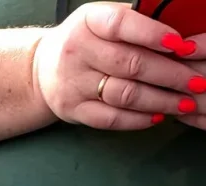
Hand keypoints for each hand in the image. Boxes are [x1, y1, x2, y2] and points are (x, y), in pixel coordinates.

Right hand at [34, 2, 204, 129]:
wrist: (41, 69)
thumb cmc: (82, 42)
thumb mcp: (100, 19)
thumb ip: (134, 23)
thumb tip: (178, 37)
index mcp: (88, 22)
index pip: (121, 25)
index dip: (153, 34)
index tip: (180, 45)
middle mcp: (77, 52)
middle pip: (131, 64)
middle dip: (171, 74)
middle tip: (196, 81)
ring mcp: (73, 83)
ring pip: (125, 95)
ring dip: (161, 100)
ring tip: (184, 103)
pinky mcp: (73, 109)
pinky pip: (111, 118)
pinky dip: (138, 119)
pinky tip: (157, 116)